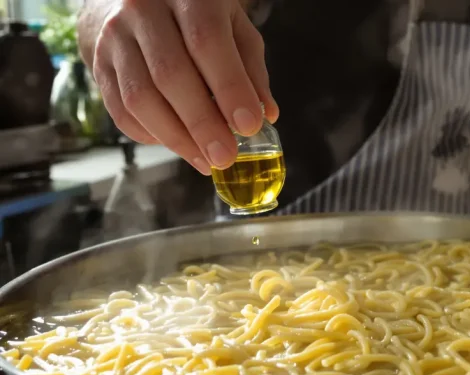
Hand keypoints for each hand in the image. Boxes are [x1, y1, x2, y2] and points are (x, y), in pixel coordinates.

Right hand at [77, 0, 278, 174]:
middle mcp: (143, 9)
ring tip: (204, 159)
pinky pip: (120, 109)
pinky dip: (151, 135)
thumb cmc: (196, 15)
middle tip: (225, 155)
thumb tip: (267, 113)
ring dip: (176, 137)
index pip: (206, 41)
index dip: (229, 87)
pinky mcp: (99, 62)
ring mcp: (115, 36)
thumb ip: (251, 68)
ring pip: (140, 97)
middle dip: (201, 123)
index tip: (249, 125)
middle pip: (170, 74)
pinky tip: (178, 145)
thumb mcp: (233, 26)